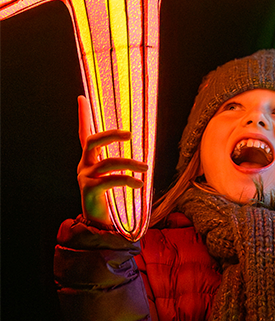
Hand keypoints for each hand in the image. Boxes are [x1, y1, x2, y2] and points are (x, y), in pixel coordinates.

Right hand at [76, 96, 145, 227]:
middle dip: (111, 135)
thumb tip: (141, 157)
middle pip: (92, 141)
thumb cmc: (109, 198)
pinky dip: (127, 180)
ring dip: (130, 164)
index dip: (83, 116)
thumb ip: (119, 165)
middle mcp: (84, 165)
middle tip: (129, 135)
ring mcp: (85, 177)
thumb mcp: (113, 177)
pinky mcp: (90, 190)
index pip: (84, 133)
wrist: (99, 222)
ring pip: (108, 163)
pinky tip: (139, 185)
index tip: (82, 98)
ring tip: (146, 168)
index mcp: (89, 159)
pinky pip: (111, 180)